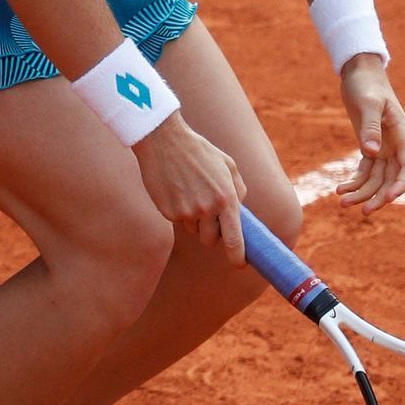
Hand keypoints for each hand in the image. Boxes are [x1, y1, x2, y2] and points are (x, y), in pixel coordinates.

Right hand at [132, 112, 249, 265]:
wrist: (164, 141)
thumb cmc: (199, 151)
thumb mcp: (227, 164)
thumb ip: (238, 189)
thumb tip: (240, 211)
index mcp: (226, 197)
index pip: (235, 238)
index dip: (238, 256)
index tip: (240, 264)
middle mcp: (207, 209)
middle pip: (211, 240)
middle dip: (211, 233)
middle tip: (208, 214)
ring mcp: (186, 212)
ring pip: (194, 230)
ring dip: (195, 219)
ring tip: (190, 191)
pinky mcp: (168, 212)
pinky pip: (178, 221)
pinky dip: (179, 210)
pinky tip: (176, 189)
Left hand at [335, 54, 404, 214]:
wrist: (359, 72)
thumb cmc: (366, 84)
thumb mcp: (368, 102)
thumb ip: (370, 127)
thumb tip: (371, 153)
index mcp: (403, 134)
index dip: (401, 185)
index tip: (389, 198)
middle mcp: (397, 145)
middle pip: (392, 179)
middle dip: (378, 196)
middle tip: (362, 211)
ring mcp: (384, 148)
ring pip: (377, 179)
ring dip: (362, 193)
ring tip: (341, 202)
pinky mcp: (370, 148)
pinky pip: (366, 172)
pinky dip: (355, 182)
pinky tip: (339, 189)